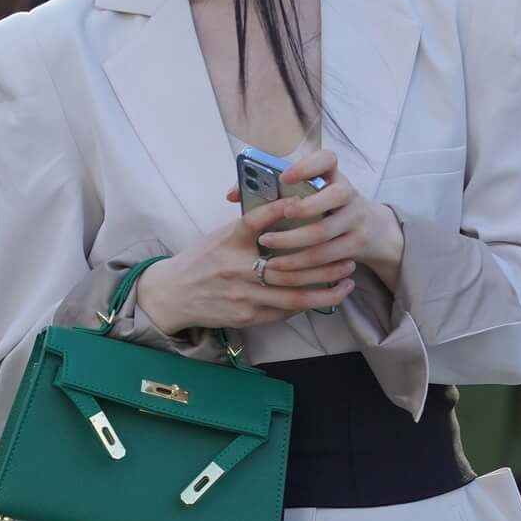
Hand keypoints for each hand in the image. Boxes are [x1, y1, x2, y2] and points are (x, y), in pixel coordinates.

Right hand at [136, 195, 358, 338]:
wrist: (173, 295)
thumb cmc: (200, 261)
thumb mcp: (220, 237)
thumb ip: (250, 228)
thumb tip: (286, 211)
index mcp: (230, 242)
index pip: (258, 220)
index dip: (283, 210)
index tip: (310, 204)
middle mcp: (237, 268)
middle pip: (289, 266)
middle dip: (325, 263)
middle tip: (348, 256)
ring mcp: (243, 295)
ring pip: (294, 296)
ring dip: (325, 290)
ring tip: (347, 281)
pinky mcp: (247, 316)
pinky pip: (284, 312)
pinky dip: (307, 304)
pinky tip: (325, 297)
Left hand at [255, 154, 398, 287]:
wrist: (370, 229)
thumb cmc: (322, 209)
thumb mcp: (308, 194)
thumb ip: (272, 192)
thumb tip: (232, 194)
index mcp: (333, 175)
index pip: (327, 159)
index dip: (307, 167)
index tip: (285, 178)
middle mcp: (348, 192)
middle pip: (335, 195)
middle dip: (304, 208)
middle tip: (278, 218)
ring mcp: (356, 218)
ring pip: (325, 232)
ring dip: (293, 243)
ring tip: (267, 247)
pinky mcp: (358, 243)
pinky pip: (329, 256)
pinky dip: (305, 263)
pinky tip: (285, 267)